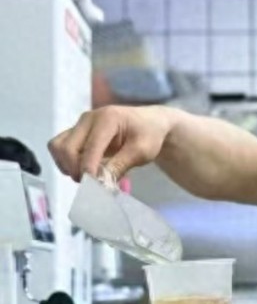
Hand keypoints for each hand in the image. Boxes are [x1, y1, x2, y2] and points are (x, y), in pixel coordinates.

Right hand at [48, 105, 174, 181]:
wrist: (151, 123)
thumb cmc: (149, 135)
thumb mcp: (142, 151)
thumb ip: (120, 165)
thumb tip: (101, 184)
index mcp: (108, 118)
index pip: (90, 146)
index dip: (89, 168)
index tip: (93, 185)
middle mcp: (89, 118)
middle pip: (66, 147)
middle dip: (75, 168)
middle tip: (90, 183)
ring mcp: (80, 124)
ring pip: (58, 146)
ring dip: (66, 165)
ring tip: (85, 175)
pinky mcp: (76, 132)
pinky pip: (60, 147)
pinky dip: (65, 161)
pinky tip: (82, 169)